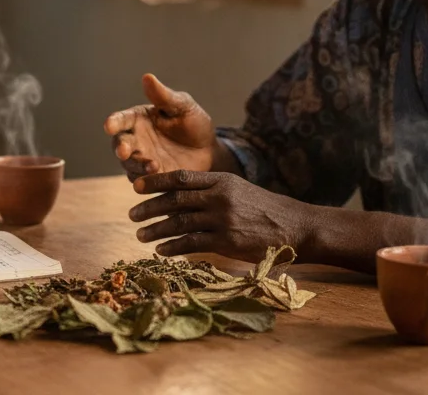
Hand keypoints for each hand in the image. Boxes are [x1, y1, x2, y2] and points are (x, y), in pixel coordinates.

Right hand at [105, 74, 218, 179]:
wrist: (210, 151)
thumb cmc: (194, 124)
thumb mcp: (183, 107)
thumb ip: (164, 96)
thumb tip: (147, 77)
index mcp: (139, 119)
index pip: (122, 119)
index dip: (114, 122)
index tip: (109, 125)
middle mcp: (136, 140)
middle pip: (120, 144)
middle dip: (120, 147)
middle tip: (124, 151)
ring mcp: (142, 160)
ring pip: (129, 165)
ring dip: (137, 165)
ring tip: (152, 165)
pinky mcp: (151, 178)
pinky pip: (143, 181)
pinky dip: (147, 180)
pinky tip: (158, 176)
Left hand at [128, 171, 309, 261]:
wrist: (295, 226)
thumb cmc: (264, 209)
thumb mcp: (238, 189)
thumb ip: (211, 190)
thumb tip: (178, 195)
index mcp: (221, 180)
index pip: (181, 177)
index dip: (155, 181)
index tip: (136, 186)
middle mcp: (219, 196)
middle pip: (174, 200)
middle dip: (149, 207)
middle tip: (132, 214)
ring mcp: (222, 219)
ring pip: (179, 222)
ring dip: (156, 229)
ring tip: (140, 235)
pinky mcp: (227, 242)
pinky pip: (191, 243)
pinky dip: (173, 247)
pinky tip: (161, 250)